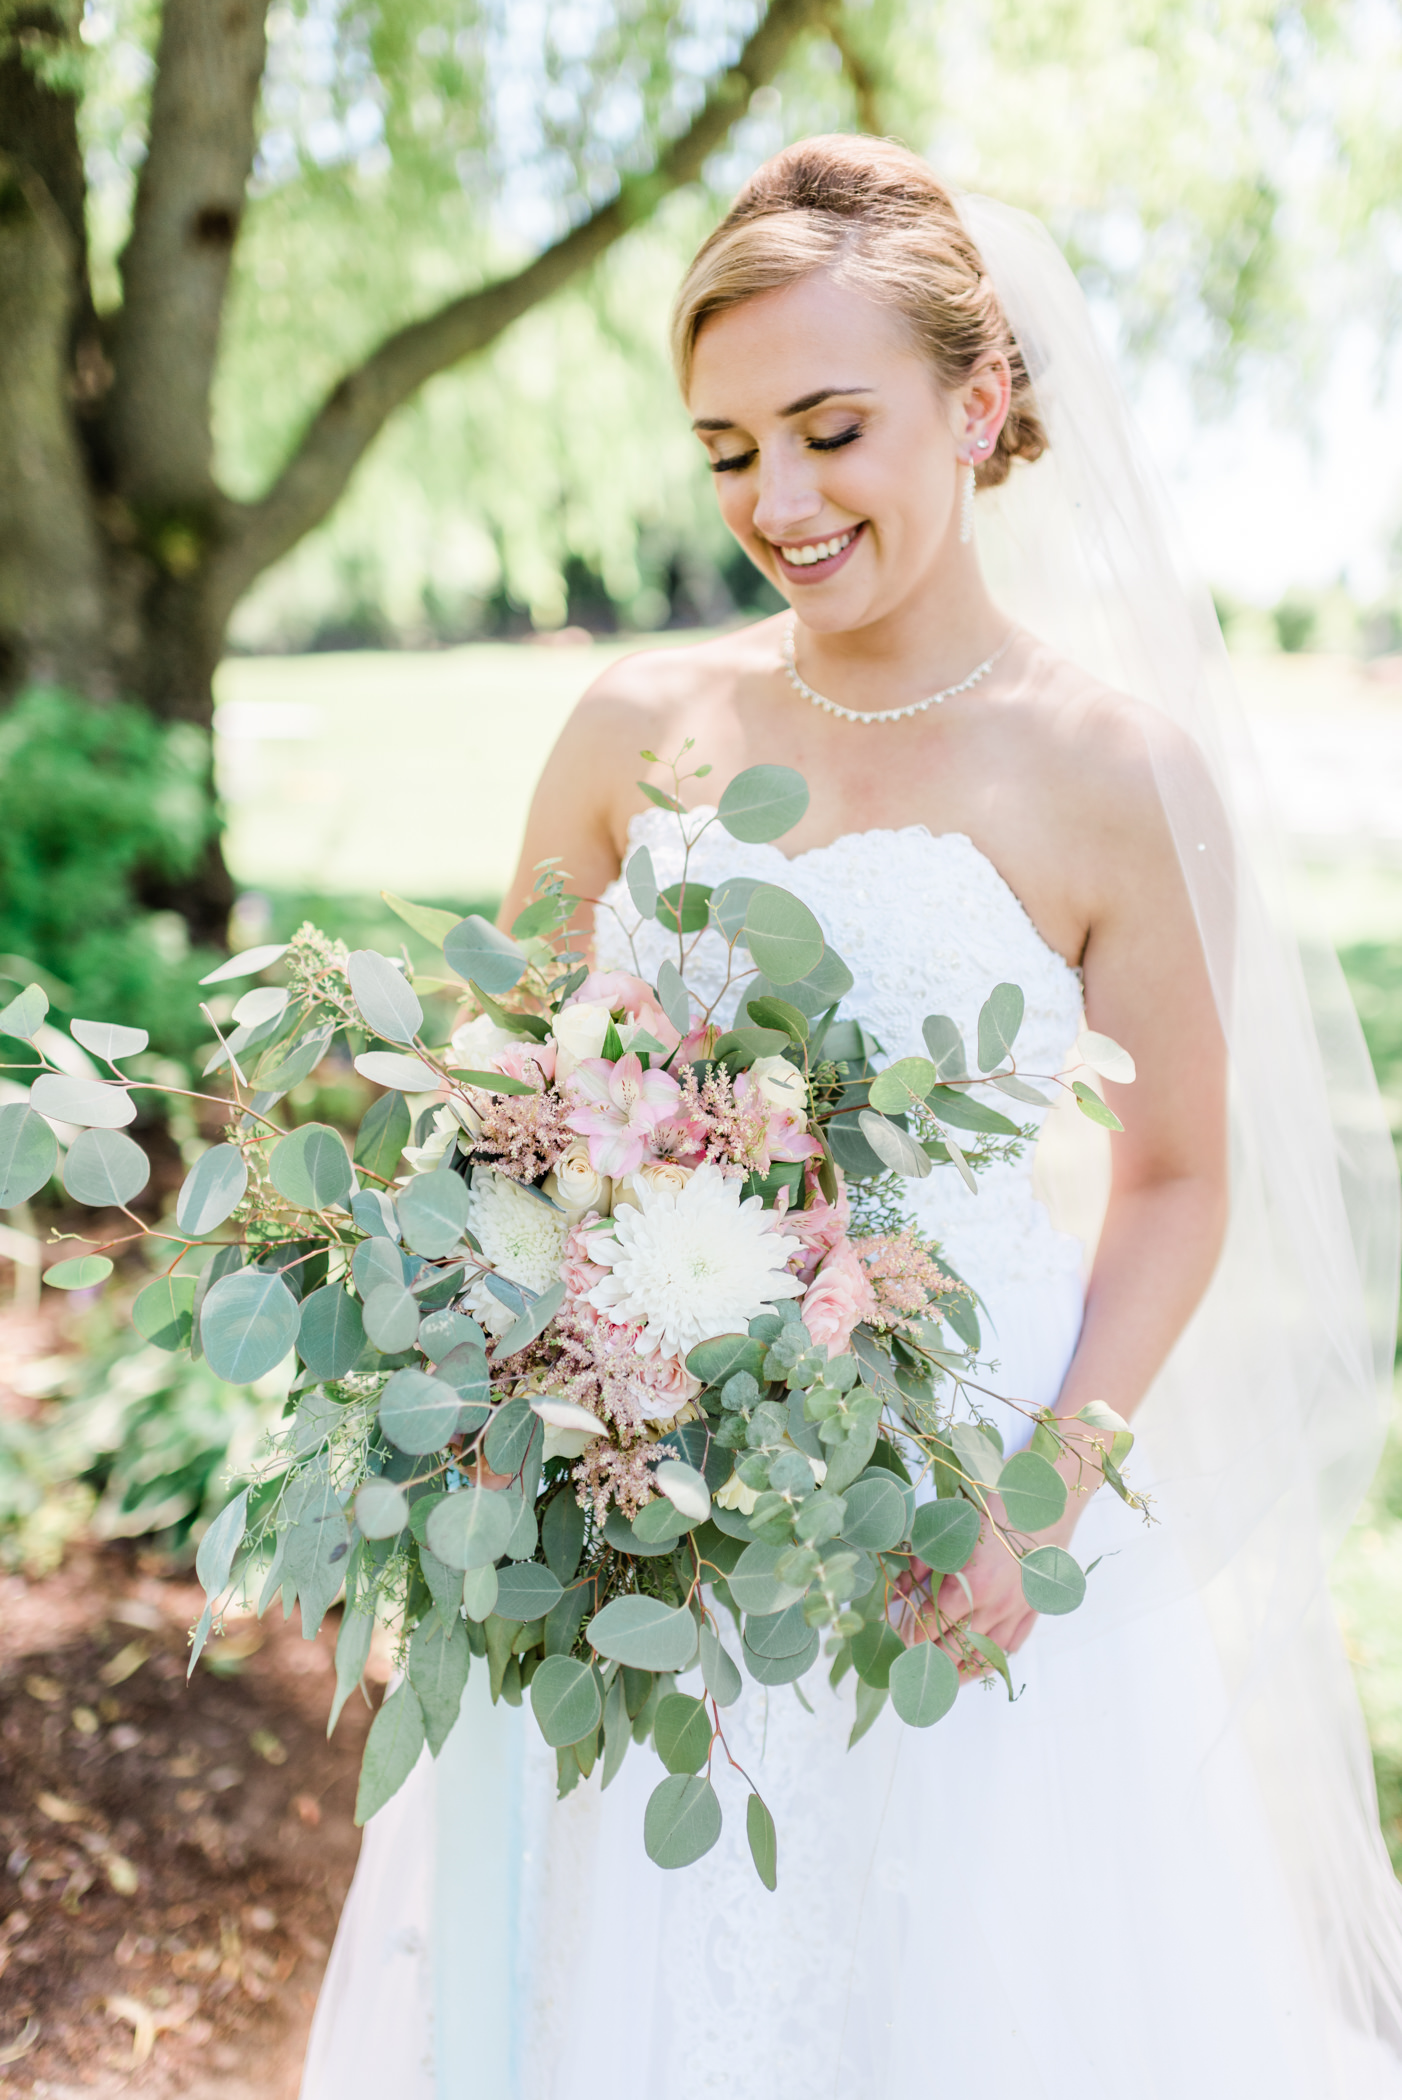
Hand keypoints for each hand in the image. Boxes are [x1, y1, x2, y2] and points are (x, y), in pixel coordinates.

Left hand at [895, 1442, 1101, 1670]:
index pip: (929, 1628)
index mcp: (970, 1586)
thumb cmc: (999, 1503)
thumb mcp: (953, 1525)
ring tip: (939, 1679)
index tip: (896, 1640)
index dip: (908, 1638)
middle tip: (909, 1665)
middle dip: (927, 1662)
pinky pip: (1011, 1647)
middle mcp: (994, 1608)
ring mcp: (1017, 1612)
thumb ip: (925, 1559)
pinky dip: (991, 1659)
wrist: (1052, 1496)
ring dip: (957, 1671)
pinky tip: (978, 1659)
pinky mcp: (1034, 1609)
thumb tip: (903, 1584)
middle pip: (953, 1651)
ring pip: (983, 1657)